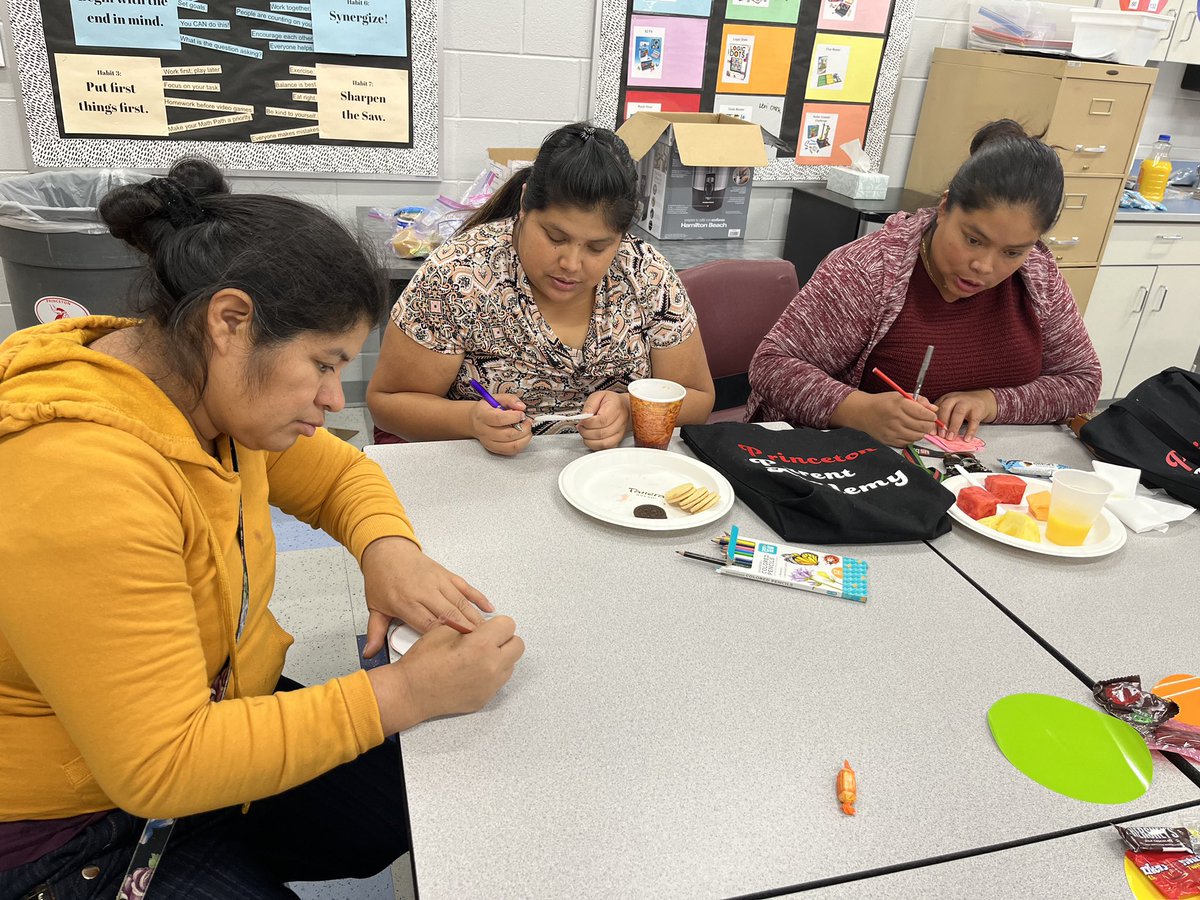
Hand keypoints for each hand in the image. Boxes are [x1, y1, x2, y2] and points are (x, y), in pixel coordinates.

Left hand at [360, 537, 492, 656]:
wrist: (387, 551)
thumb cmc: (382, 579)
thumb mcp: (375, 607)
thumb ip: (375, 632)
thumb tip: (370, 653)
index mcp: (406, 602)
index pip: (428, 624)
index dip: (444, 638)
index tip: (457, 650)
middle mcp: (424, 591)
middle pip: (449, 614)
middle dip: (466, 631)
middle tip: (480, 646)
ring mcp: (437, 581)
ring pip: (460, 602)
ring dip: (475, 617)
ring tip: (488, 633)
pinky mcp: (446, 574)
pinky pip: (466, 587)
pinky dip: (478, 597)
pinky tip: (489, 608)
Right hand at [367, 616, 524, 733]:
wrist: (411, 692)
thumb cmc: (423, 662)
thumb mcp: (445, 630)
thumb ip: (470, 626)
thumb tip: (484, 627)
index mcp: (482, 645)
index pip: (508, 625)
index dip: (496, 624)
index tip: (487, 628)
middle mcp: (492, 666)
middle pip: (518, 645)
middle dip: (504, 639)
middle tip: (486, 641)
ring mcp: (491, 685)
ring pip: (511, 664)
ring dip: (500, 657)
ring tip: (477, 658)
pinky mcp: (486, 698)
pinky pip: (499, 681)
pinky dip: (491, 674)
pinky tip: (471, 673)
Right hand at [469, 393, 531, 456]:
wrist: (475, 421)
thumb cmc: (487, 409)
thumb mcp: (496, 398)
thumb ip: (510, 399)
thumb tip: (521, 406)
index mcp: (483, 415)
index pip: (499, 419)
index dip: (514, 417)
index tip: (522, 413)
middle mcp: (485, 431)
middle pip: (508, 435)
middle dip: (523, 428)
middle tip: (527, 421)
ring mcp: (489, 442)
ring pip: (511, 445)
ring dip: (524, 437)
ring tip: (527, 429)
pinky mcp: (495, 449)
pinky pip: (511, 451)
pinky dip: (521, 444)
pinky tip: (522, 436)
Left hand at [577, 390, 630, 450]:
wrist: (622, 407)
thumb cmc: (610, 402)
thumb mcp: (598, 396)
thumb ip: (590, 405)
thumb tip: (584, 416)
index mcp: (616, 408)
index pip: (602, 420)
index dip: (588, 423)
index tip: (582, 420)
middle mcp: (621, 422)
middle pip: (601, 433)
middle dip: (586, 431)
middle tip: (581, 426)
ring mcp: (620, 433)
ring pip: (603, 443)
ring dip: (589, 440)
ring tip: (585, 432)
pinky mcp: (618, 440)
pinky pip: (605, 448)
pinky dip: (595, 445)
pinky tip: (590, 438)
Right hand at [834, 391, 938, 446]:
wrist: (863, 413)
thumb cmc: (882, 403)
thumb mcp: (900, 395)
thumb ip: (918, 400)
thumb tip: (934, 408)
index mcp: (899, 404)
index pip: (923, 413)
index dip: (931, 415)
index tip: (932, 415)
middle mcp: (895, 418)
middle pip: (922, 426)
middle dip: (929, 425)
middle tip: (928, 422)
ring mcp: (892, 431)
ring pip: (917, 436)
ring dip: (921, 432)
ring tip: (917, 427)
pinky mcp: (889, 440)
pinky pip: (908, 442)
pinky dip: (911, 438)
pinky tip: (908, 432)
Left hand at [933, 390, 995, 441]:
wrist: (983, 399)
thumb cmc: (962, 406)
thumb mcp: (950, 407)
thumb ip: (942, 417)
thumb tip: (933, 432)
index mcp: (945, 399)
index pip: (936, 408)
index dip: (933, 421)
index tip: (931, 432)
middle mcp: (955, 399)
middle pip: (945, 408)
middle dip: (942, 422)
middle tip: (941, 435)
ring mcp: (967, 403)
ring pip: (958, 413)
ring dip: (953, 426)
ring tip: (950, 437)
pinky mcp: (978, 410)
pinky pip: (974, 421)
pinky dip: (970, 431)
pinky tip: (966, 439)